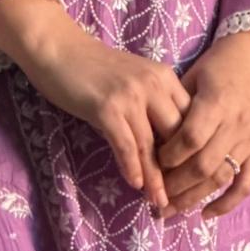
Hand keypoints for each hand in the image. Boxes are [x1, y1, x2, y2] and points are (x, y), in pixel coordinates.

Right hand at [0, 0, 188, 207]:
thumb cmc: (93, 67)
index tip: (189, 177)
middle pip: (177, 135)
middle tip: (179, 197)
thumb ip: (150, 107)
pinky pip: (126, 144)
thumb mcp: (133, 81)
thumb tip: (160, 148)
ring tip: (159, 201)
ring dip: (155, 178)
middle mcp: (154, 85)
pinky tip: (134, 184)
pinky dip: (132, 167)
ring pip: (151, 145)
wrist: (58, 48)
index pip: (190, 120)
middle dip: (179, 170)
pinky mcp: (107, 107)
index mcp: (165, 78)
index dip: (191, 151)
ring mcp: (130, 96)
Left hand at [157, 29, 249, 218]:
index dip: (168, 156)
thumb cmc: (216, 66)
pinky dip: (227, 203)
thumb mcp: (191, 79)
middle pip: (203, 164)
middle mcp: (237, 123)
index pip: (190, 139)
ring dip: (193, 199)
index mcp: (217, 102)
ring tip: (170, 210)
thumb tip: (149, 141)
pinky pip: (246, 184)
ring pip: (221, 177)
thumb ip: (175, 110)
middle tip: (153, 195)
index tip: (151, 162)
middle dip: (175, 185)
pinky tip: (205, 214)